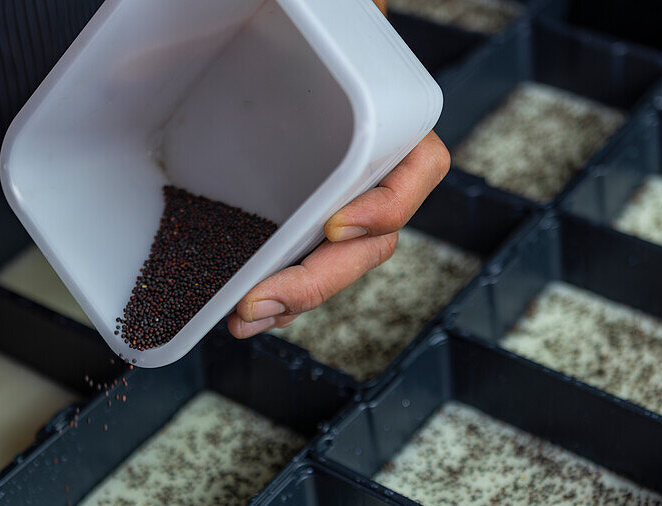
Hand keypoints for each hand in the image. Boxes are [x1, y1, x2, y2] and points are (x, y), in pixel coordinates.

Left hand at [227, 0, 448, 338]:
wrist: (282, 34)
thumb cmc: (321, 21)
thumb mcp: (336, 13)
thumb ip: (344, 15)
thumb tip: (358, 8)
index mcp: (398, 121)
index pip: (416, 171)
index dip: (384, 206)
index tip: (337, 226)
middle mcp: (376, 169)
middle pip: (372, 241)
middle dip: (318, 279)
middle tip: (265, 299)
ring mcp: (341, 199)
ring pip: (339, 264)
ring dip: (295, 298)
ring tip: (246, 318)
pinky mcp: (301, 214)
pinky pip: (305, 263)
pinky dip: (280, 293)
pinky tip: (248, 310)